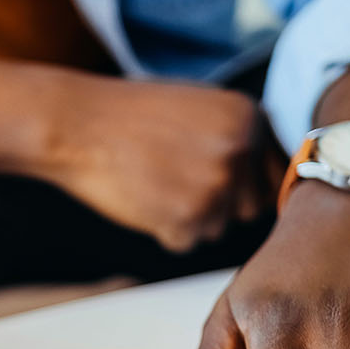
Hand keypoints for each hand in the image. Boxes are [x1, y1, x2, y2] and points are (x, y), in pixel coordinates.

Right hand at [39, 76, 277, 252]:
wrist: (77, 123)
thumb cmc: (132, 116)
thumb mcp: (200, 107)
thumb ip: (239, 138)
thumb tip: (269, 183)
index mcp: (251, 117)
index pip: (272, 174)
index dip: (243, 184)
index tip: (212, 180)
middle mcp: (243, 150)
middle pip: (249, 207)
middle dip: (218, 204)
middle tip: (174, 178)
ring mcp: (217, 185)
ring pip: (217, 228)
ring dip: (188, 217)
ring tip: (153, 180)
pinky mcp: (188, 218)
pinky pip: (186, 241)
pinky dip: (163, 230)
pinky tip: (141, 196)